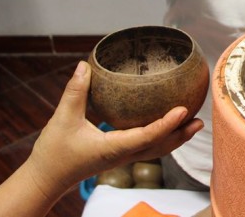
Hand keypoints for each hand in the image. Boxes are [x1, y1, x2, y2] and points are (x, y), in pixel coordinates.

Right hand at [25, 61, 202, 194]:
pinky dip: (162, 137)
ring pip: (156, 149)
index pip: (148, 137)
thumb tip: (84, 66)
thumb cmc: (53, 153)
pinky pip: (147, 147)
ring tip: (193, 123)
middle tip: (199, 120)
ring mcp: (122, 157)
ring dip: (176, 137)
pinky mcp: (119, 156)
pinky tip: (167, 125)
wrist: (46, 179)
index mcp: (114, 148)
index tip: (183, 110)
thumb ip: (74, 92)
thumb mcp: (62, 119)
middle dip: (181, 133)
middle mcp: (123, 155)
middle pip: (160, 146)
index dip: (167, 124)